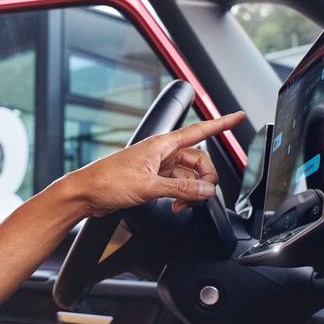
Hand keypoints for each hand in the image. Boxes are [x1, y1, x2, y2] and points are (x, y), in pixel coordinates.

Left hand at [65, 112, 245, 217]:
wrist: (86, 195)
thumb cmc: (107, 182)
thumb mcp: (148, 186)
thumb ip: (180, 187)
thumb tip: (206, 189)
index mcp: (161, 145)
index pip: (199, 131)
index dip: (221, 123)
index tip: (238, 117)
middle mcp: (161, 153)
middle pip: (199, 160)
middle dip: (205, 178)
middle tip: (199, 196)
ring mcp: (157, 166)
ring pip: (189, 174)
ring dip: (192, 190)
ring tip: (181, 204)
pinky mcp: (152, 180)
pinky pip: (178, 184)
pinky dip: (182, 195)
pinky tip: (176, 205)